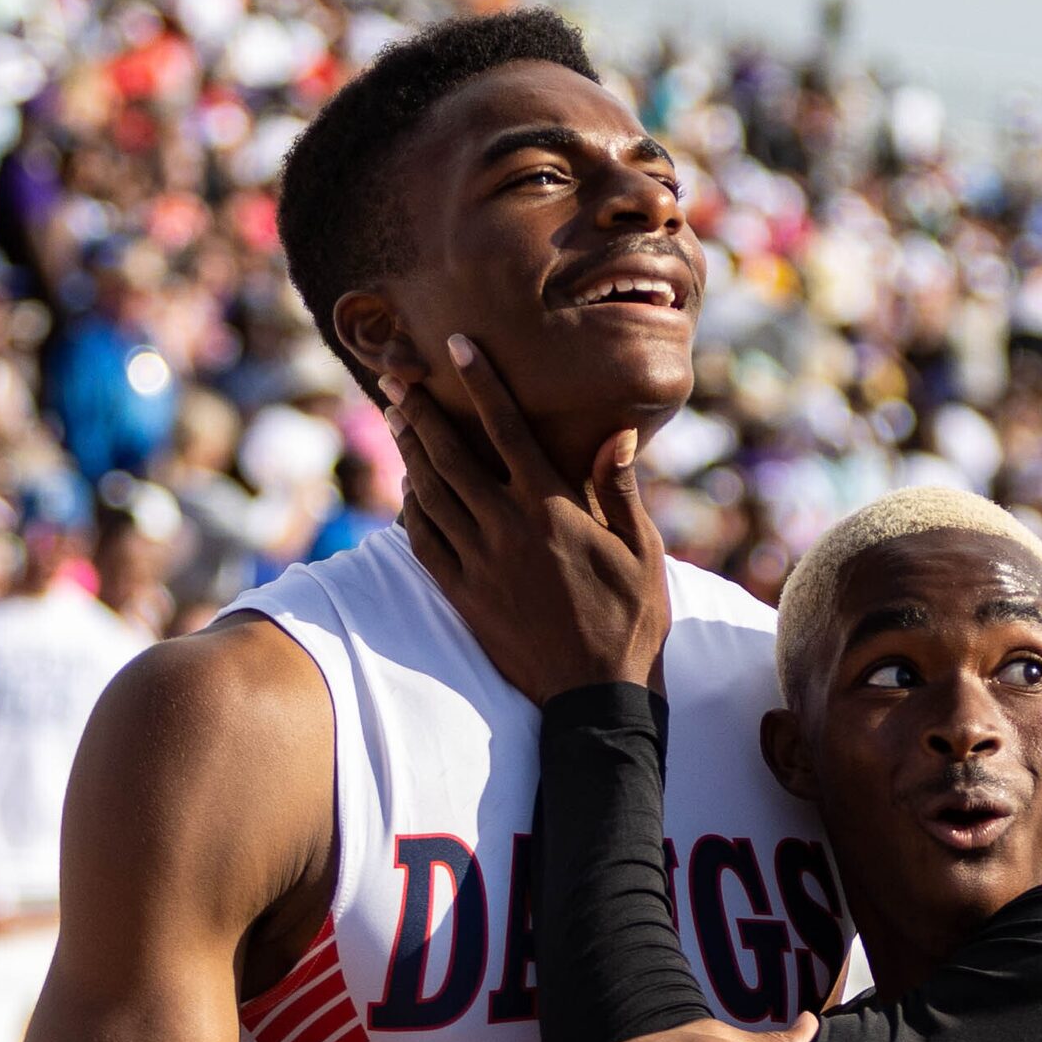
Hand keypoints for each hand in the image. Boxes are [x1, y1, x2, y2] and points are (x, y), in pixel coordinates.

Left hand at [381, 335, 669, 703]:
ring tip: (398, 421)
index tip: (457, 347)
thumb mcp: (643, 550)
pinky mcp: (465, 596)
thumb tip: (615, 432)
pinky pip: (424, 543)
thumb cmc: (633, 618)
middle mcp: (508, 528)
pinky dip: (411, 511)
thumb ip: (621, 489)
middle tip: (398, 377)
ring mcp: (481, 563)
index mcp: (553, 508)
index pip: (508, 429)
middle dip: (423, 411)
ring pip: (431, 495)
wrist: (598, 694)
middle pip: (452, 455)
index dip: (481, 383)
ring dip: (411, 453)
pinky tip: (409, 491)